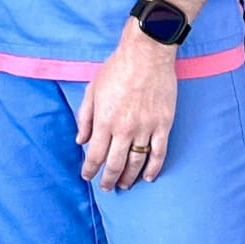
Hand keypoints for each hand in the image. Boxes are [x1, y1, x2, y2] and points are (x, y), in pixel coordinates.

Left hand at [76, 25, 177, 189]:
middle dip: (108, 179)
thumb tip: (81, 140)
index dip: (90, 169)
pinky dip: (154, 168)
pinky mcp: (163, 125)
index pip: (95, 154)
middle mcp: (124, 129)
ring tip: (124, 185)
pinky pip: (159, 153)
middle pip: (115, 163)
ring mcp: (145, 129)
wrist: (146, 56)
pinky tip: (148, 177)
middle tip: (106, 187)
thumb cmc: (116, 69)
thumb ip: (85, 118)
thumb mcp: (92, 90)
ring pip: (136, 162)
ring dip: (129, 177)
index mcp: (104, 120)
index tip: (87, 176)